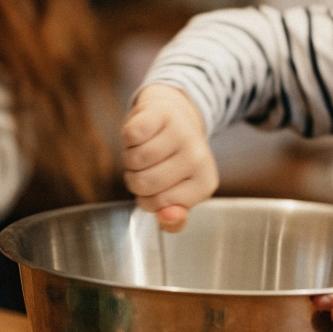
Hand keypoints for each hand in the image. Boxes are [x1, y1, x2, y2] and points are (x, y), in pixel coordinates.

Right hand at [120, 84, 218, 232]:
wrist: (174, 116)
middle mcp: (197, 157)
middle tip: (147, 167)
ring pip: (134, 160)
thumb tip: (166, 218)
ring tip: (144, 150)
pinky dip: (128, 138)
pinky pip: (130, 136)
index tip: (157, 186)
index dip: (147, 199)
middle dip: (135, 178)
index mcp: (204, 183)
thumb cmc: (173, 160)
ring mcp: (181, 133)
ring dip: (130, 158)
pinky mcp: (162, 113)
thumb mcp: (178, 194)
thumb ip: (173, 219)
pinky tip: (141, 134)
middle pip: (144, 183)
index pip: (159, 205)